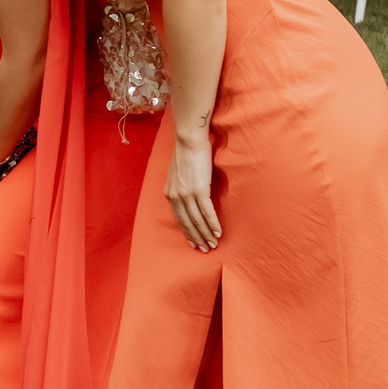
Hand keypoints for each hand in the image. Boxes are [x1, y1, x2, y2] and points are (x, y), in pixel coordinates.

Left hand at [164, 133, 220, 251]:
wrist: (189, 140)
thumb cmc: (186, 154)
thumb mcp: (178, 174)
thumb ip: (181, 187)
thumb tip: (188, 195)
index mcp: (170, 193)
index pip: (178, 218)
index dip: (186, 231)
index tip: (193, 242)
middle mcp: (176, 196)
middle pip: (186, 222)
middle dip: (196, 237)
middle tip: (204, 249)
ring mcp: (187, 194)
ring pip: (197, 220)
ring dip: (205, 234)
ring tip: (213, 244)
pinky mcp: (199, 189)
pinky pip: (206, 211)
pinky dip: (212, 223)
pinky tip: (217, 232)